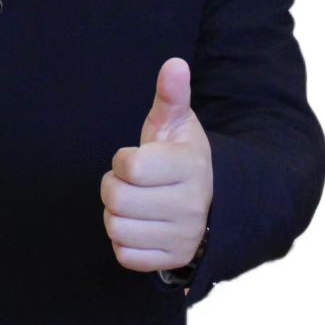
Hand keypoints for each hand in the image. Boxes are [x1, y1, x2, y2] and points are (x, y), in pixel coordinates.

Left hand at [101, 57, 211, 273]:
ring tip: (133, 203)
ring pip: (117, 228)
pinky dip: (124, 241)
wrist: (212, 201)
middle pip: (117, 199)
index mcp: (189, 167)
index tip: (134, 158)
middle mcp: (190, 205)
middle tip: (128, 182)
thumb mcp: (177, 123)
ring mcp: (183, 236)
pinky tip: (139, 225)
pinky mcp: (172, 260)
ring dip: (116, 214)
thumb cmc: (181, 156)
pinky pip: (125, 256)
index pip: (130, 167)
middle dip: (112, 186)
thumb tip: (174, 64)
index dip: (122, 160)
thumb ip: (171, 95)